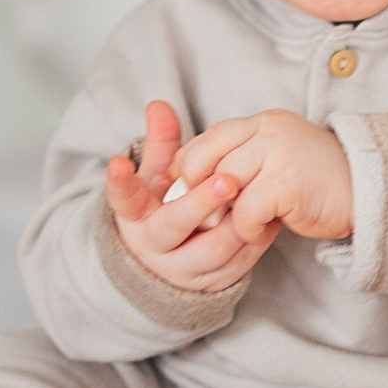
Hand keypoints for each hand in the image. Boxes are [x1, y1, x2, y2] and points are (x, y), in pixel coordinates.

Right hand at [104, 100, 264, 292]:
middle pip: (173, 226)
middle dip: (199, 202)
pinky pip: (238, 263)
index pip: (124, 199)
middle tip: (226, 179)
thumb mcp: (157, 176)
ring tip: (254, 193)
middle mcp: (154, 246)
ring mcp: (183, 269)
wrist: (172, 261)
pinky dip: (255, 239)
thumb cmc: (164, 205)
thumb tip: (158, 105)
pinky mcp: (212, 283)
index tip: (118, 163)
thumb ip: (161, 143)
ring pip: (212, 250)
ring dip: (236, 222)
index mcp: (135, 216)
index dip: (120, 183)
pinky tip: (269, 216)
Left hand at [173, 109, 353, 246]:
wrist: (369, 190)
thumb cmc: (319, 181)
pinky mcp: (286, 183)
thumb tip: (192, 178)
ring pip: (222, 184)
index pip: (207, 138)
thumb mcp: (278, 157)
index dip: (190, 167)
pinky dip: (247, 228)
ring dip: (224, 212)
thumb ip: (244, 158)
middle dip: (198, 190)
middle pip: (205, 158)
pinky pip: (245, 210)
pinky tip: (261, 231)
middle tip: (209, 212)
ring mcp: (278, 154)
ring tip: (240, 223)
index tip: (190, 192)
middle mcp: (268, 131)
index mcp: (262, 122)